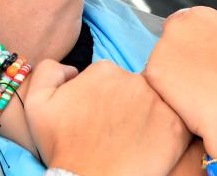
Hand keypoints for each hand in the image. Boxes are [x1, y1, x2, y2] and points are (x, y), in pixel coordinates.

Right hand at [26, 60, 189, 175]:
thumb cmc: (63, 148)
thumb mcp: (38, 103)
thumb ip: (49, 70)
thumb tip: (72, 67)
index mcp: (104, 70)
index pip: (108, 76)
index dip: (100, 97)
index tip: (96, 116)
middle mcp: (134, 80)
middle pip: (131, 86)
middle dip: (124, 103)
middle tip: (113, 130)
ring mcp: (158, 102)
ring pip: (154, 102)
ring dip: (145, 115)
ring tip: (131, 139)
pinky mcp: (176, 127)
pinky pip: (177, 120)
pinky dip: (166, 131)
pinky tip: (151, 145)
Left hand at [143, 7, 216, 158]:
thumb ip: (212, 36)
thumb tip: (202, 42)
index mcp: (201, 15)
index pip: (183, 24)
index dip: (189, 46)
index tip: (197, 61)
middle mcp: (179, 25)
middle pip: (168, 42)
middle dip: (177, 60)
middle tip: (195, 80)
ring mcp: (163, 47)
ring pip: (161, 64)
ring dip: (171, 78)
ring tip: (196, 93)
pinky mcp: (153, 72)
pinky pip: (155, 84)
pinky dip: (166, 95)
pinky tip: (187, 102)